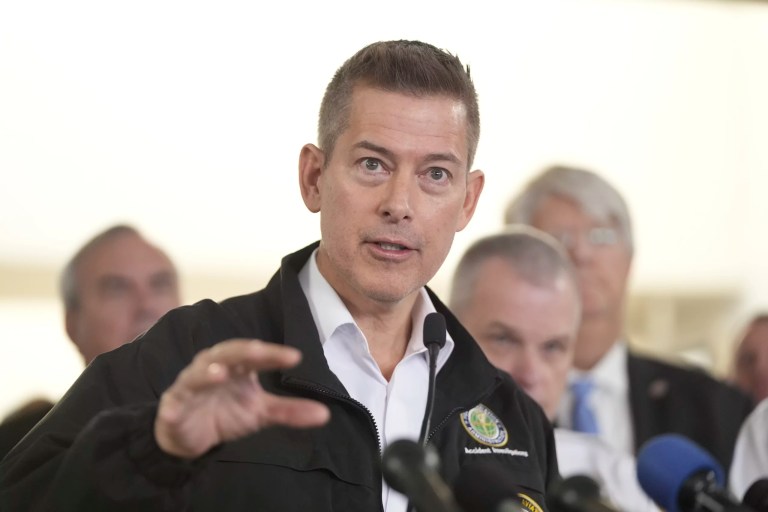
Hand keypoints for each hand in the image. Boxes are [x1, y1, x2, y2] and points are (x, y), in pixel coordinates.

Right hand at [155, 339, 329, 458]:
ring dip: (208, 372)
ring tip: (222, 374)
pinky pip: (174, 402)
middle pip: (228, 353)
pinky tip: (180, 404)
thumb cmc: (227, 413)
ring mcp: (192, 384)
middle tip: (262, 351)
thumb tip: (325, 414)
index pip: (256, 355)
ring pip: (198, 373)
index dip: (273, 354)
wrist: (191, 436)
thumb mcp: (261, 413)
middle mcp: (213, 367)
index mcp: (237, 365)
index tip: (295, 357)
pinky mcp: (173, 405)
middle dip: (245, 351)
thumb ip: (289, 411)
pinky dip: (176, 403)